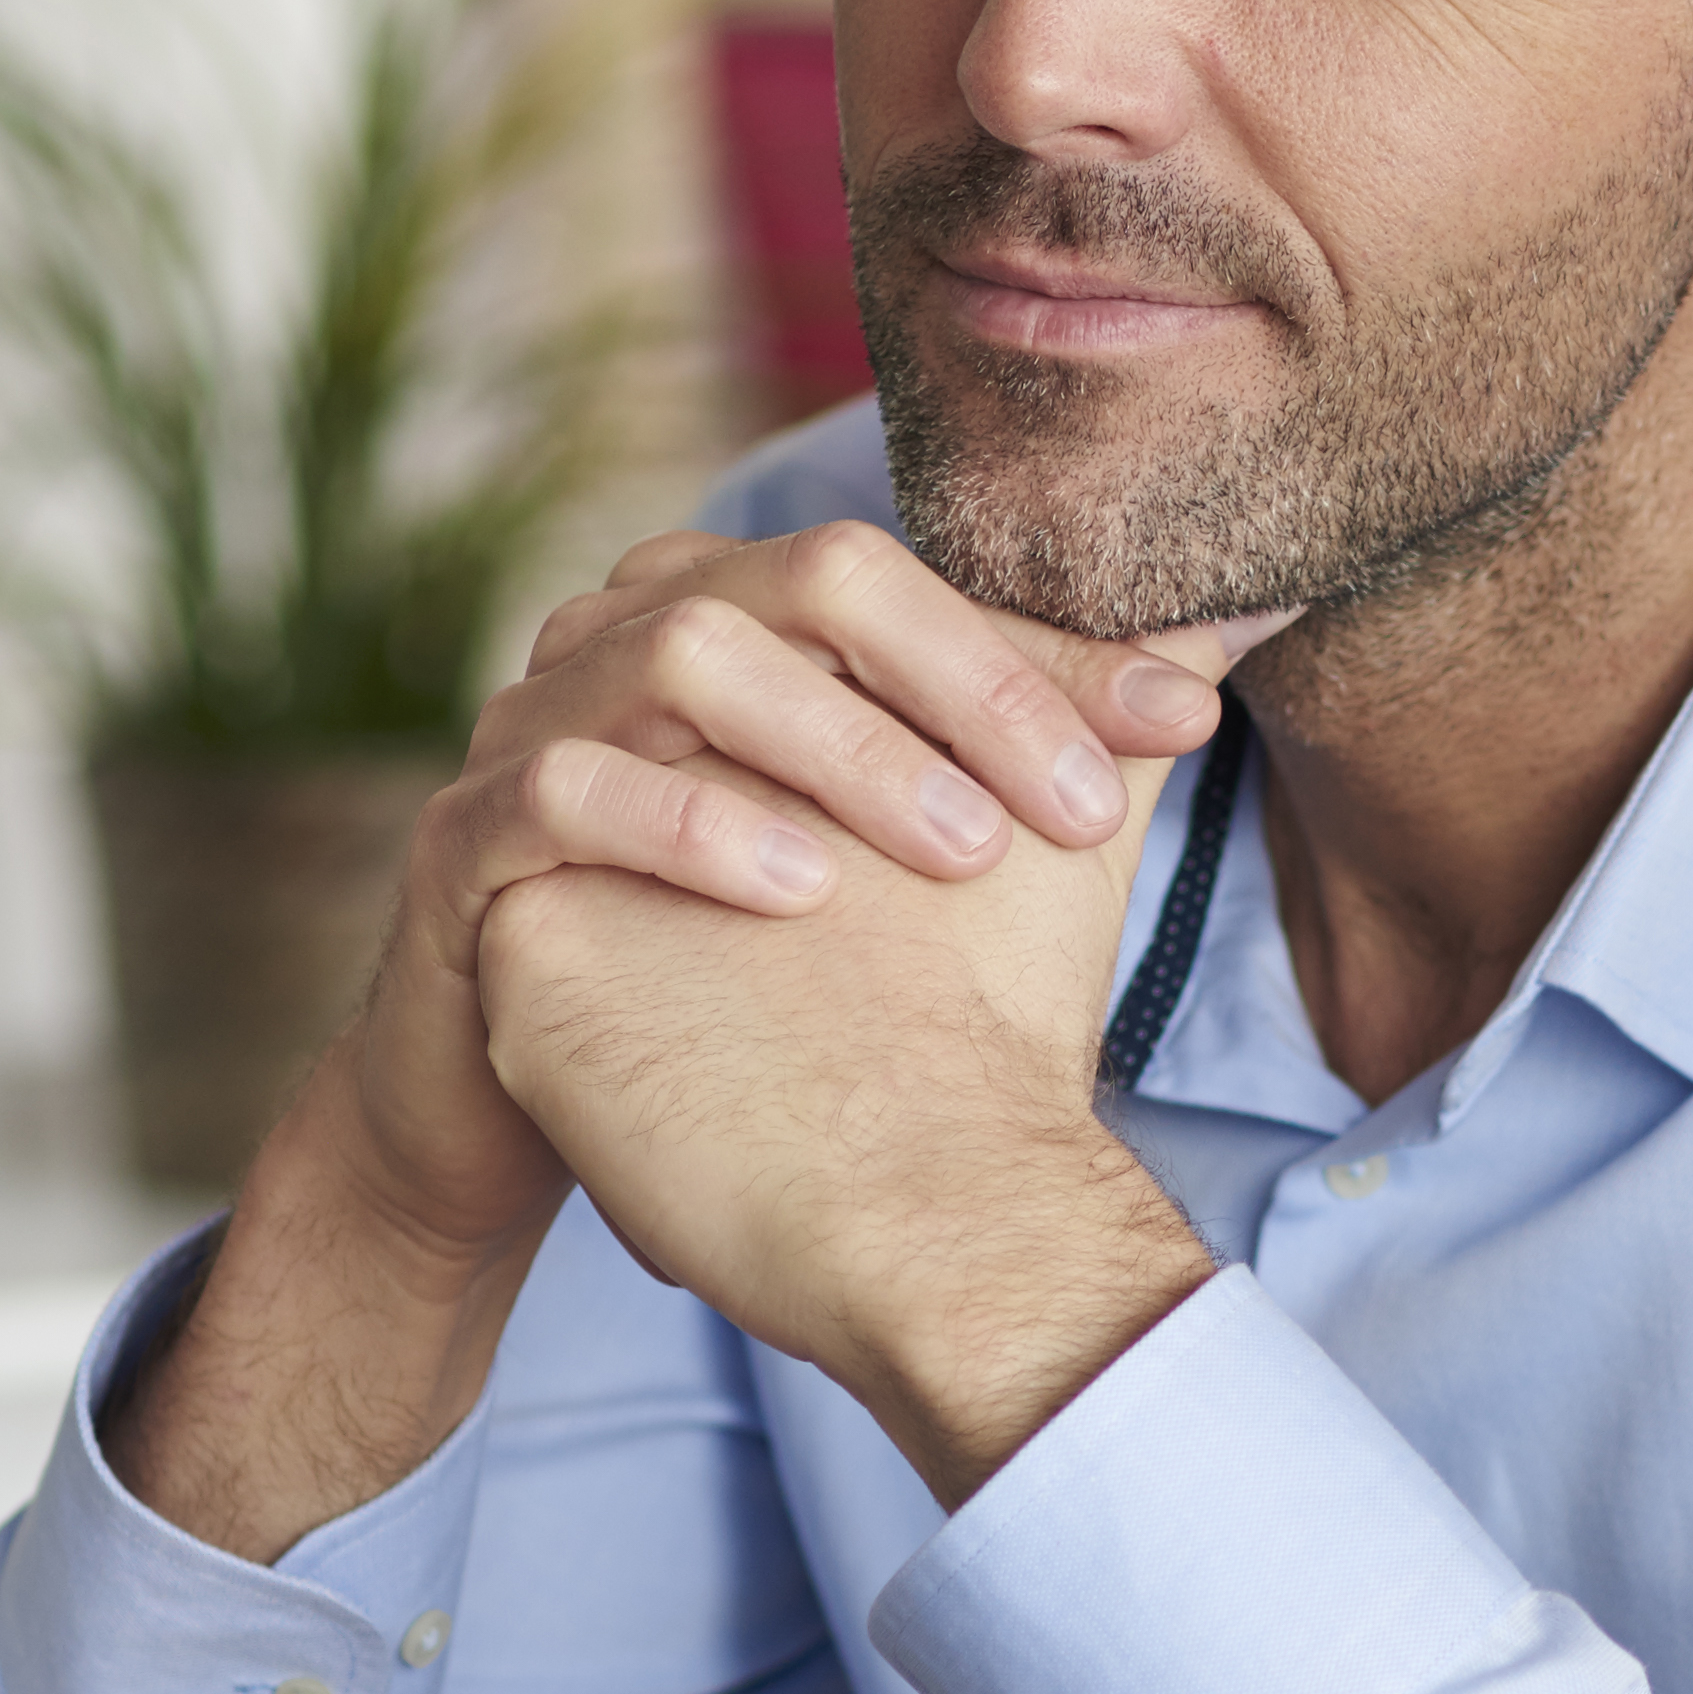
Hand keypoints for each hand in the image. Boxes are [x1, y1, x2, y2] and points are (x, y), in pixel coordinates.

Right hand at [120, 521, 1239, 1554]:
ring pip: (678, 653)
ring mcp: (531, 723)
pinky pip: (559, 787)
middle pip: (805, 576)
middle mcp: (627, 631)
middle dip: (963, 681)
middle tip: (1083, 810)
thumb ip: (1048, 749)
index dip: (1049, 646)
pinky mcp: (464, 845)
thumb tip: (1228, 645)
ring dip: (838, 745)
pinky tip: (798, 891)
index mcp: (736, 611)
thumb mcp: (908, 861)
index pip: (909, 580)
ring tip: (962, 855)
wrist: (536, 1117)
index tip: (1184, 721)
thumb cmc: (748, 975)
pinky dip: (685, 823)